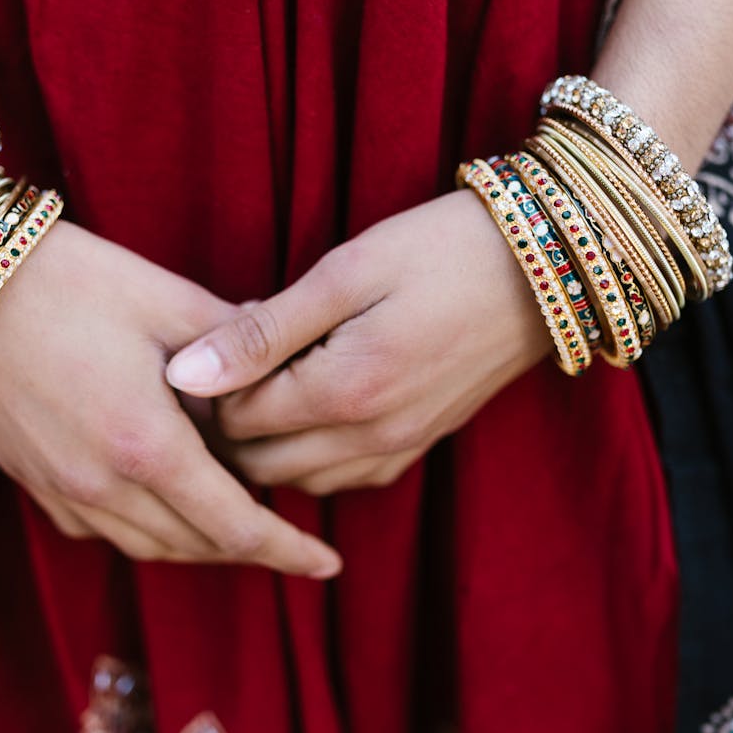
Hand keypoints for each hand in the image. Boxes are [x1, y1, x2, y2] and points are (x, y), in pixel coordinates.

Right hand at [0, 221, 342, 577]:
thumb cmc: (69, 280)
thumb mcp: (169, 301)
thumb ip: (238, 346)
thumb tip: (289, 365)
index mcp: (147, 445)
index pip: (237, 526)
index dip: (289, 550)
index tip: (329, 563)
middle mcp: (102, 486)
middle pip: (198, 546)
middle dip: (253, 547)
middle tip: (293, 535)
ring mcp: (61, 491)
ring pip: (151, 546)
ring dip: (202, 543)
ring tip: (238, 521)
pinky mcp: (32, 482)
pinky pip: (106, 531)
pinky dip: (150, 530)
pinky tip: (167, 502)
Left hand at [165, 190, 550, 495]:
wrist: (549, 264)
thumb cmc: (441, 251)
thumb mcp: (345, 273)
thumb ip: (261, 332)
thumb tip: (183, 374)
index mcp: (345, 393)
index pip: (235, 421)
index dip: (211, 381)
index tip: (220, 333)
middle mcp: (371, 440)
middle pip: (257, 465)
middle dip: (230, 422)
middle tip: (237, 359)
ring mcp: (400, 449)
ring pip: (297, 481)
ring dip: (269, 441)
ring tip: (272, 377)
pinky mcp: (420, 446)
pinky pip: (343, 478)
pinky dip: (312, 453)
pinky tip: (314, 402)